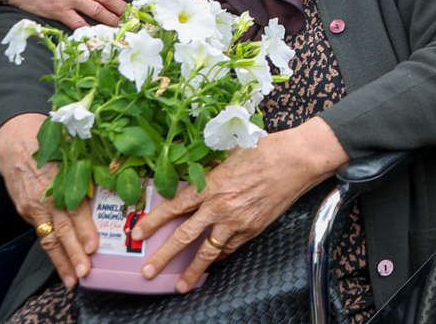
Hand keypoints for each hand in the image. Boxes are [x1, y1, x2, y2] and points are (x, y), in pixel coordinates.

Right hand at [0, 113, 97, 286]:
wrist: (15, 139)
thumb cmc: (51, 141)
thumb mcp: (74, 148)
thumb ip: (92, 168)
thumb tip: (119, 179)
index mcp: (60, 180)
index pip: (74, 209)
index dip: (84, 229)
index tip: (94, 245)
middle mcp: (46, 197)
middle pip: (61, 229)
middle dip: (74, 253)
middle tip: (86, 270)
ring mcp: (33, 206)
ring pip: (49, 238)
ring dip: (62, 261)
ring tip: (72, 279)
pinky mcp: (26, 211)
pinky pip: (41, 233)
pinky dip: (52, 250)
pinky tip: (61, 263)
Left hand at [135, 120, 346, 292]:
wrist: (298, 160)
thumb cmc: (266, 149)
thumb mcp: (229, 150)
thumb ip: (208, 164)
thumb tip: (191, 169)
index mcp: (211, 184)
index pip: (174, 206)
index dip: (153, 221)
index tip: (137, 232)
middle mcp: (220, 206)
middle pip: (185, 236)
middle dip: (163, 256)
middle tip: (147, 271)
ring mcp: (237, 221)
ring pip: (208, 251)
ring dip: (192, 270)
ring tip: (180, 285)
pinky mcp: (253, 229)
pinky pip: (230, 248)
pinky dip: (219, 257)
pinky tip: (212, 262)